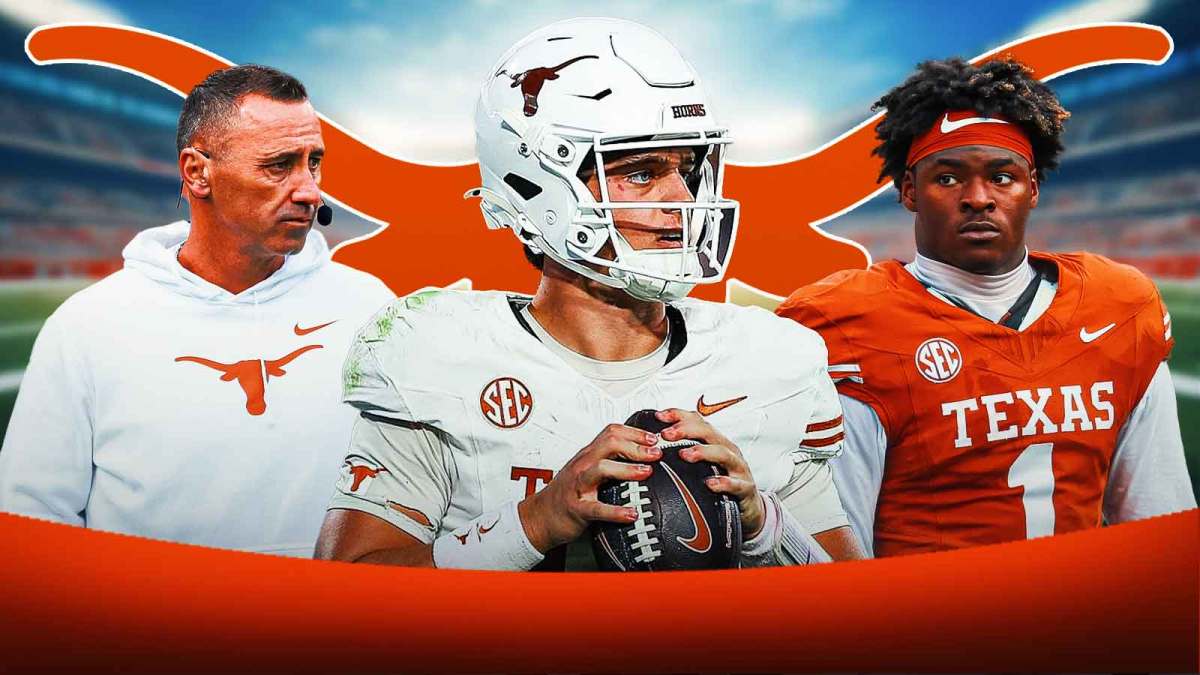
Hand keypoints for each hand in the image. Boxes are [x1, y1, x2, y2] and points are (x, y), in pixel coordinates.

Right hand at [518, 423, 661, 552]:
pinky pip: (597, 509)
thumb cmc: (566, 495)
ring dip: (627, 469)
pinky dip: (616, 511)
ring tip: (646, 473)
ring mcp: (578, 486)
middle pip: (610, 443)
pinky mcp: (576, 509)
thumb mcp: (586, 471)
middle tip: (656, 453)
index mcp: (587, 455)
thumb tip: (639, 458)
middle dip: (636, 446)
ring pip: (601, 469)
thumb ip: (608, 462)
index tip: (654, 438)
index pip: (612, 432)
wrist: (539, 517)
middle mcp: (582, 466)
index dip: (635, 432)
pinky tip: (631, 514)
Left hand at [656, 408, 765, 537]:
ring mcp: (738, 468)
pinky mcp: (745, 488)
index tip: (659, 417)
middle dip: (686, 430)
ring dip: (702, 452)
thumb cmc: (724, 481)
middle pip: (708, 432)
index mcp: (716, 442)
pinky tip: (710, 484)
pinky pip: (735, 484)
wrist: (750, 507)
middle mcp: (728, 450)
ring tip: (684, 455)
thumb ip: (685, 453)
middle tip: (666, 434)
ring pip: (722, 453)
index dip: (679, 415)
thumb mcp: (705, 464)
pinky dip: (723, 483)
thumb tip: (654, 446)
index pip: (697, 421)